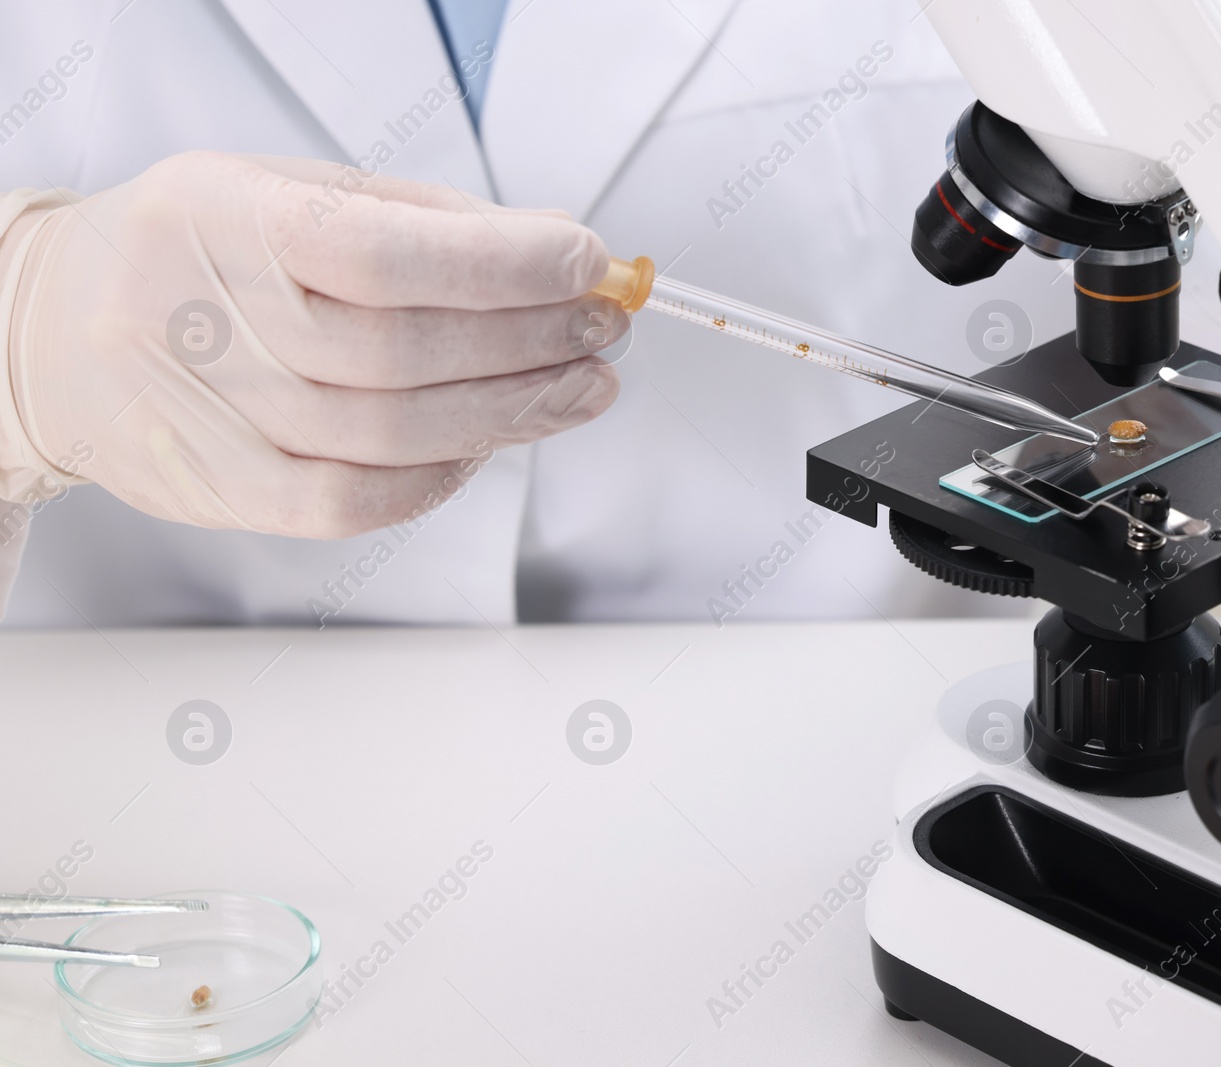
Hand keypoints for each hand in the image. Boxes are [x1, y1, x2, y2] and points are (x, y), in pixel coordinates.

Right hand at [0, 152, 625, 536]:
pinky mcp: (220, 489)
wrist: (56, 328)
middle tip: (601, 329)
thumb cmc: (199, 253)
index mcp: (223, 218)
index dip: (499, 263)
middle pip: (402, 351)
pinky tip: (491, 444)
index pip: (380, 250)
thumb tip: (558, 242)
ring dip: (511, 412)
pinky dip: (440, 479)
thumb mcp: (294, 194)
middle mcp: (204, 317)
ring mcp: (207, 414)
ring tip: (580, 387)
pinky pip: (352, 503)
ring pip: (390, 434)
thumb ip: (429, 221)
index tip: (583, 262)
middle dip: (530, 341)